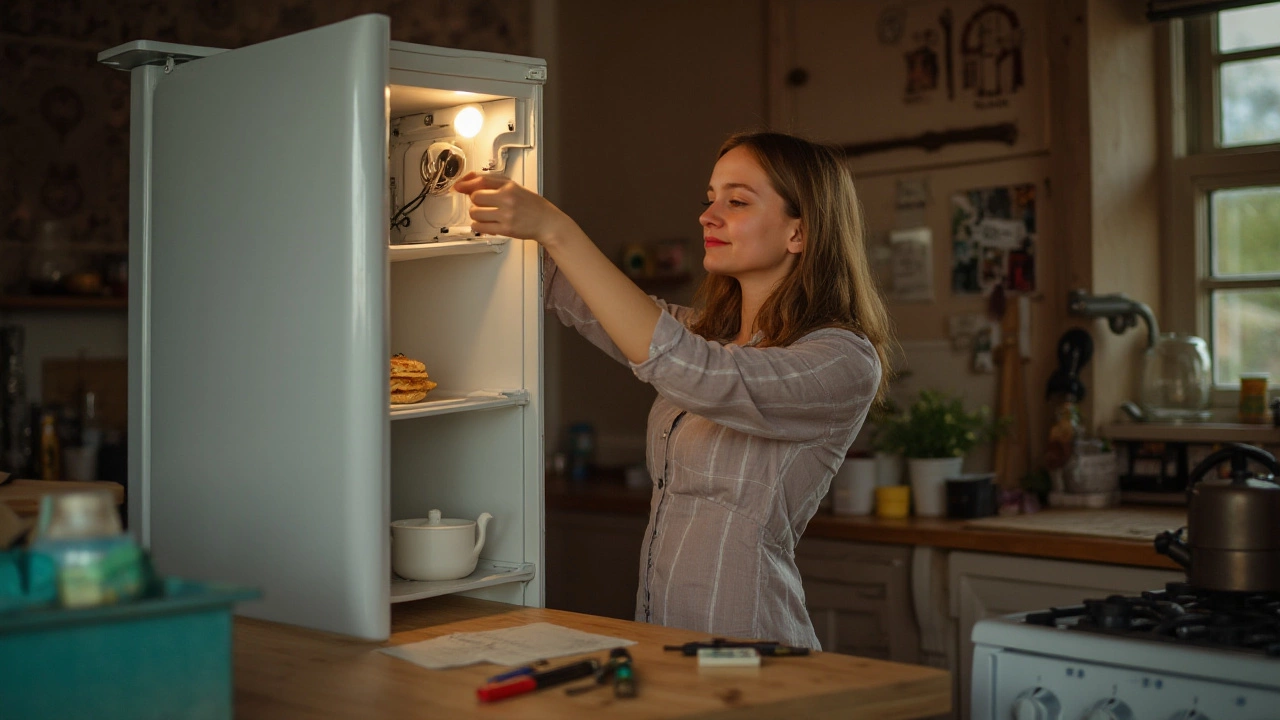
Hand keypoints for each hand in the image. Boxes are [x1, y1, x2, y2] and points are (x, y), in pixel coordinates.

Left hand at [453, 172, 572, 246]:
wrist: (547, 222)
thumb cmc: (533, 206)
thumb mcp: (515, 188)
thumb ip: (494, 184)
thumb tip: (470, 183)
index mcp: (509, 187)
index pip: (481, 181)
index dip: (466, 183)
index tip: (458, 186)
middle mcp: (507, 199)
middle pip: (475, 197)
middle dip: (474, 201)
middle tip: (481, 204)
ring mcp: (506, 215)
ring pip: (475, 213)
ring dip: (476, 215)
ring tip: (485, 215)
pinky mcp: (505, 229)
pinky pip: (480, 227)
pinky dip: (477, 226)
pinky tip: (484, 224)